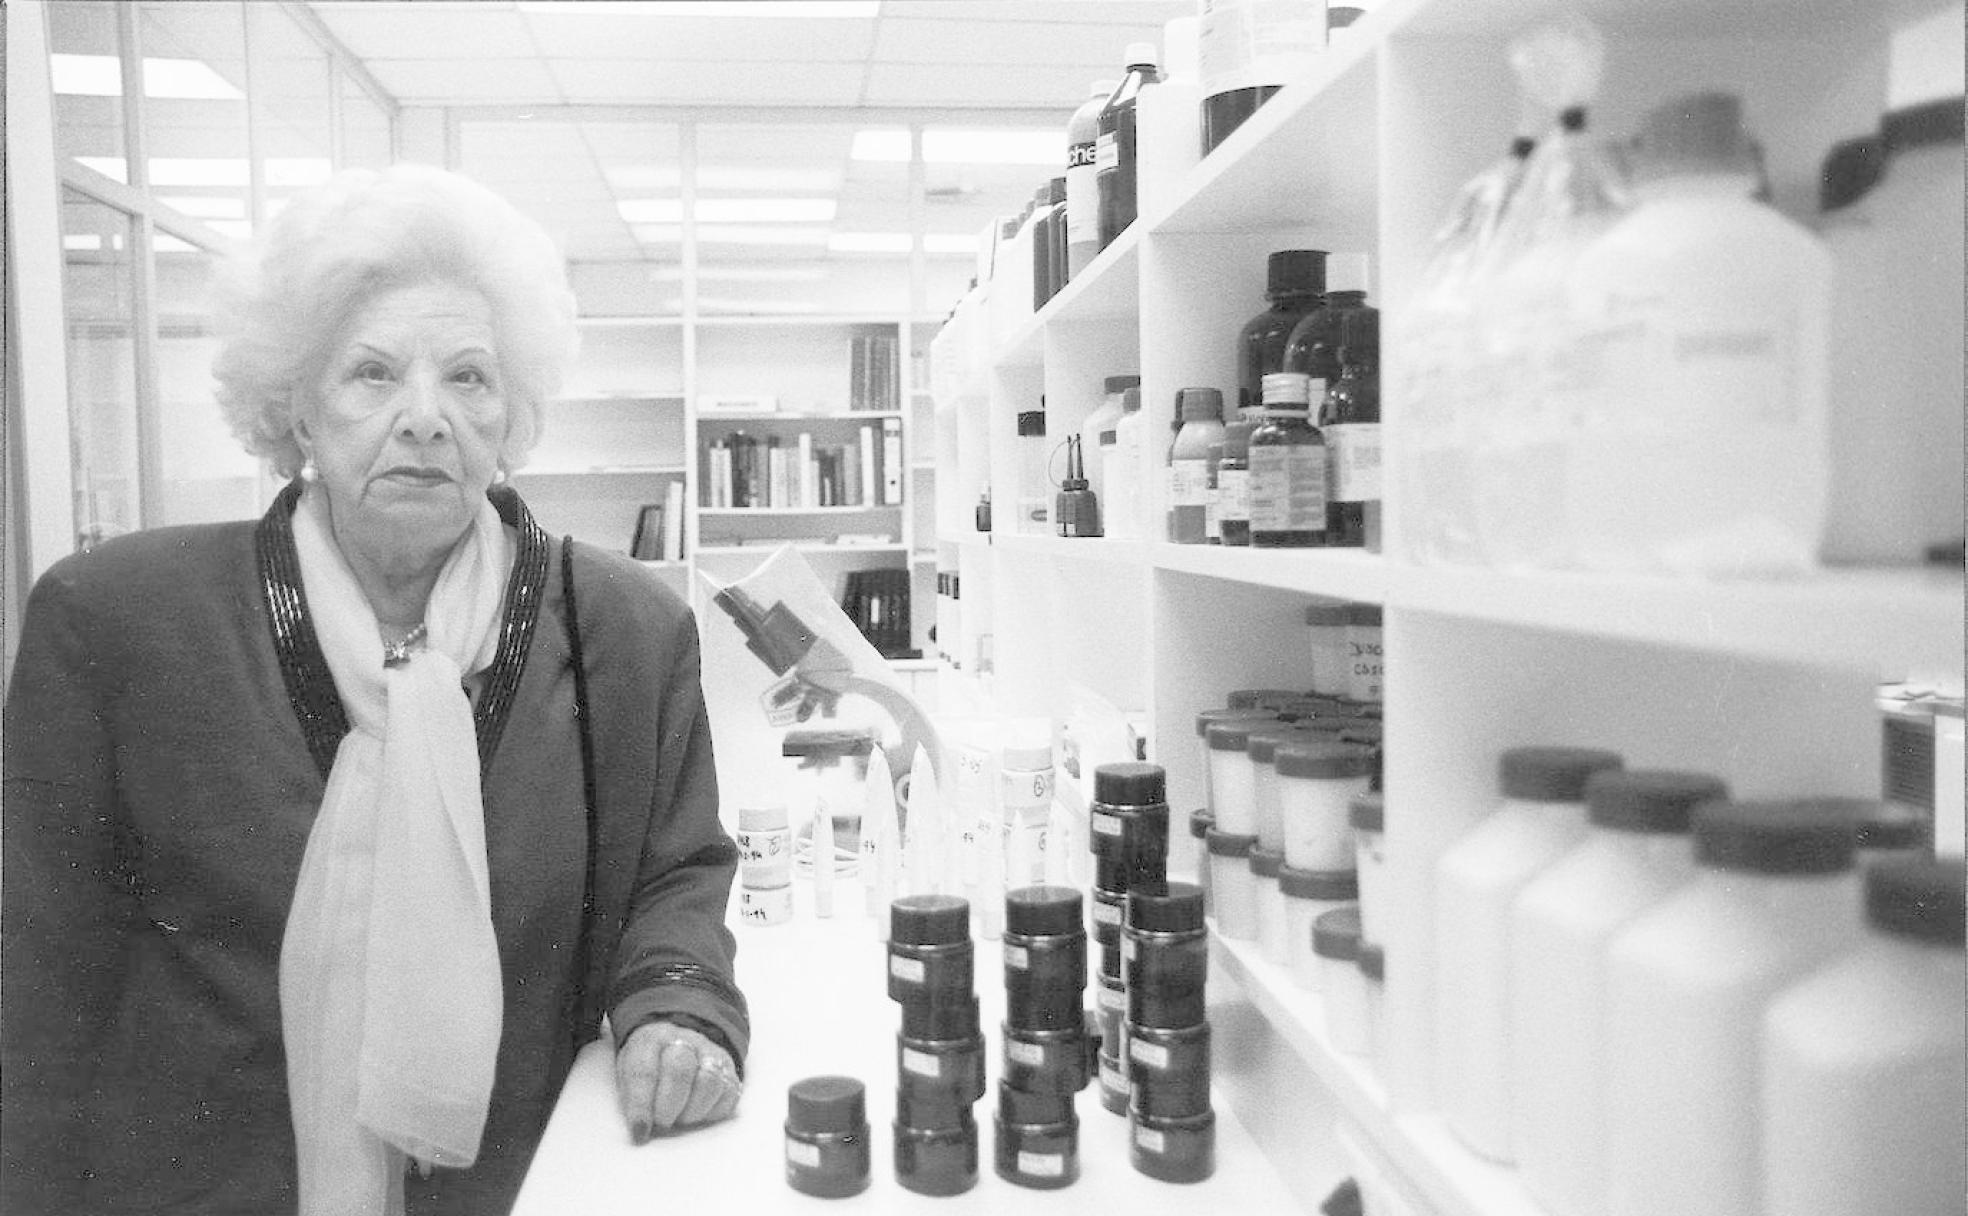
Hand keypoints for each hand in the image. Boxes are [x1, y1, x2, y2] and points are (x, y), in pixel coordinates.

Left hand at [615, 1020, 741, 1142]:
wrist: (676, 1048)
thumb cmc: (649, 1070)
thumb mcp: (628, 1077)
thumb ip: (632, 1100)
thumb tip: (640, 1131)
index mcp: (650, 1041)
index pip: (644, 1071)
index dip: (640, 1106)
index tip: (638, 1132)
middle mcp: (683, 1041)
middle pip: (680, 1070)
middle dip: (669, 1106)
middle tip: (662, 1123)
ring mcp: (710, 1053)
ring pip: (710, 1081)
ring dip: (693, 1110)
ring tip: (681, 1119)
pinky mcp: (729, 1070)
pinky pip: (729, 1093)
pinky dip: (713, 1112)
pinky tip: (698, 1114)